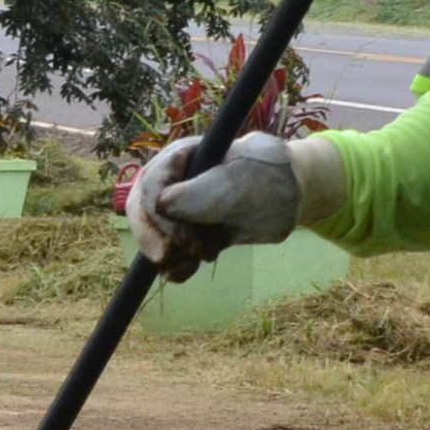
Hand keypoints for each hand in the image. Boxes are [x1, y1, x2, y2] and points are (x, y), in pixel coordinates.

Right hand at [126, 133, 300, 275]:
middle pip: (140, 211)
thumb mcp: (235, 184)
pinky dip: (174, 267)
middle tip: (173, 256)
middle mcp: (172, 181)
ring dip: (166, 254)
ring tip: (196, 259)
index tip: (184, 239)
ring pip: (150, 234)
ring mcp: (179, 208)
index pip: (150, 185)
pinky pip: (167, 253)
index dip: (159, 216)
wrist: (289, 196)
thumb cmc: (265, 180)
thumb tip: (161, 206)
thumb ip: (197, 194)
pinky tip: (188, 271)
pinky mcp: (188, 232)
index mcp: (180, 158)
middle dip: (153, 237)